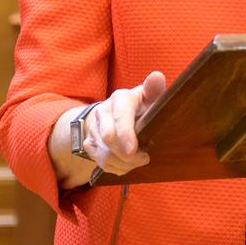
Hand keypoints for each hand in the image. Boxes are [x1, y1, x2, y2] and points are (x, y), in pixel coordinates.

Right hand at [52, 71, 165, 187]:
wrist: (118, 113)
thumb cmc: (141, 105)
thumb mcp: (150, 96)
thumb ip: (154, 89)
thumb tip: (156, 76)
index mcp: (120, 98)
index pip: (119, 116)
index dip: (125, 134)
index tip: (133, 150)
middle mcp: (103, 111)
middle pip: (108, 138)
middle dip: (126, 154)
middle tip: (144, 158)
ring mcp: (94, 128)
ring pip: (103, 153)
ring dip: (122, 163)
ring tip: (138, 161)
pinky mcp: (89, 142)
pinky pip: (98, 161)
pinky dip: (114, 168)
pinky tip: (127, 165)